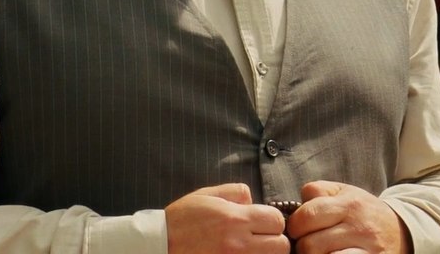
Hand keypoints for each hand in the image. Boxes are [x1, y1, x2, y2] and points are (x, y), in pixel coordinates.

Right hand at [165, 183, 289, 253]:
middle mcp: (238, 244)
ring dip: (265, 253)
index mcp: (236, 219)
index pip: (277, 220)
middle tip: (261, 239)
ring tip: (252, 248)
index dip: (273, 220)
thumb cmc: (182, 220)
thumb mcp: (208, 195)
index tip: (264, 222)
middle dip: (275, 240)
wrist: (159, 245)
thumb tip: (254, 202)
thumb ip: (237, 192)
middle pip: (281, 246)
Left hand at [287, 181, 410, 253]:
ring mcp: (367, 250)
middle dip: (303, 246)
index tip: (299, 229)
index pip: (306, 216)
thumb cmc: (364, 213)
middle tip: (309, 244)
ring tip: (322, 251)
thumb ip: (320, 190)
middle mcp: (359, 227)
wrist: (402, 233)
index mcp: (350, 204)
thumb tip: (300, 201)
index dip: (295, 225)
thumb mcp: (346, 193)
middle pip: (309, 244)